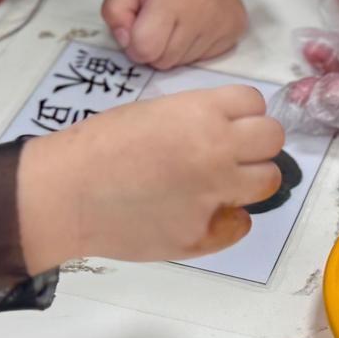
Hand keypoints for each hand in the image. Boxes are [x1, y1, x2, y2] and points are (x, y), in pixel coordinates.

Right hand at [18, 86, 283, 267]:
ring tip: (221, 183)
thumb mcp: (155, 111)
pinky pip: (240, 225)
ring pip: (267, 182)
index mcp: (203, 113)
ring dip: (250, 180)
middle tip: (232, 152)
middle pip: (273, 139)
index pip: (255, 103)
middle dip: (256, 143)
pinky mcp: (202, 234)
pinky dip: (227, 220)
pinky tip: (203, 213)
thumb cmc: (100, 145)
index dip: (243, 113)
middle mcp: (217, 151)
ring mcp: (214, 195)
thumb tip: (228, 129)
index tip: (230, 123)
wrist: (66, 192)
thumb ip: (197, 117)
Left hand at [100, 0, 247, 69]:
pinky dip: (195, 45)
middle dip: (155, 47)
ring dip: (175, 46)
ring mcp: (223, 23)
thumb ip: (114, 14)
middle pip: (165, 61)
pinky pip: (206, 56)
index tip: (138, 25)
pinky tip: (195, 21)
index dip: (134, 43)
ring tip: (177, 18)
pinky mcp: (236, 27)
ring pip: (185, 62)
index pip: (145, 50)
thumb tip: (128, 43)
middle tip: (157, 20)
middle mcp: (202, 15)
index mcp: (170, 2)